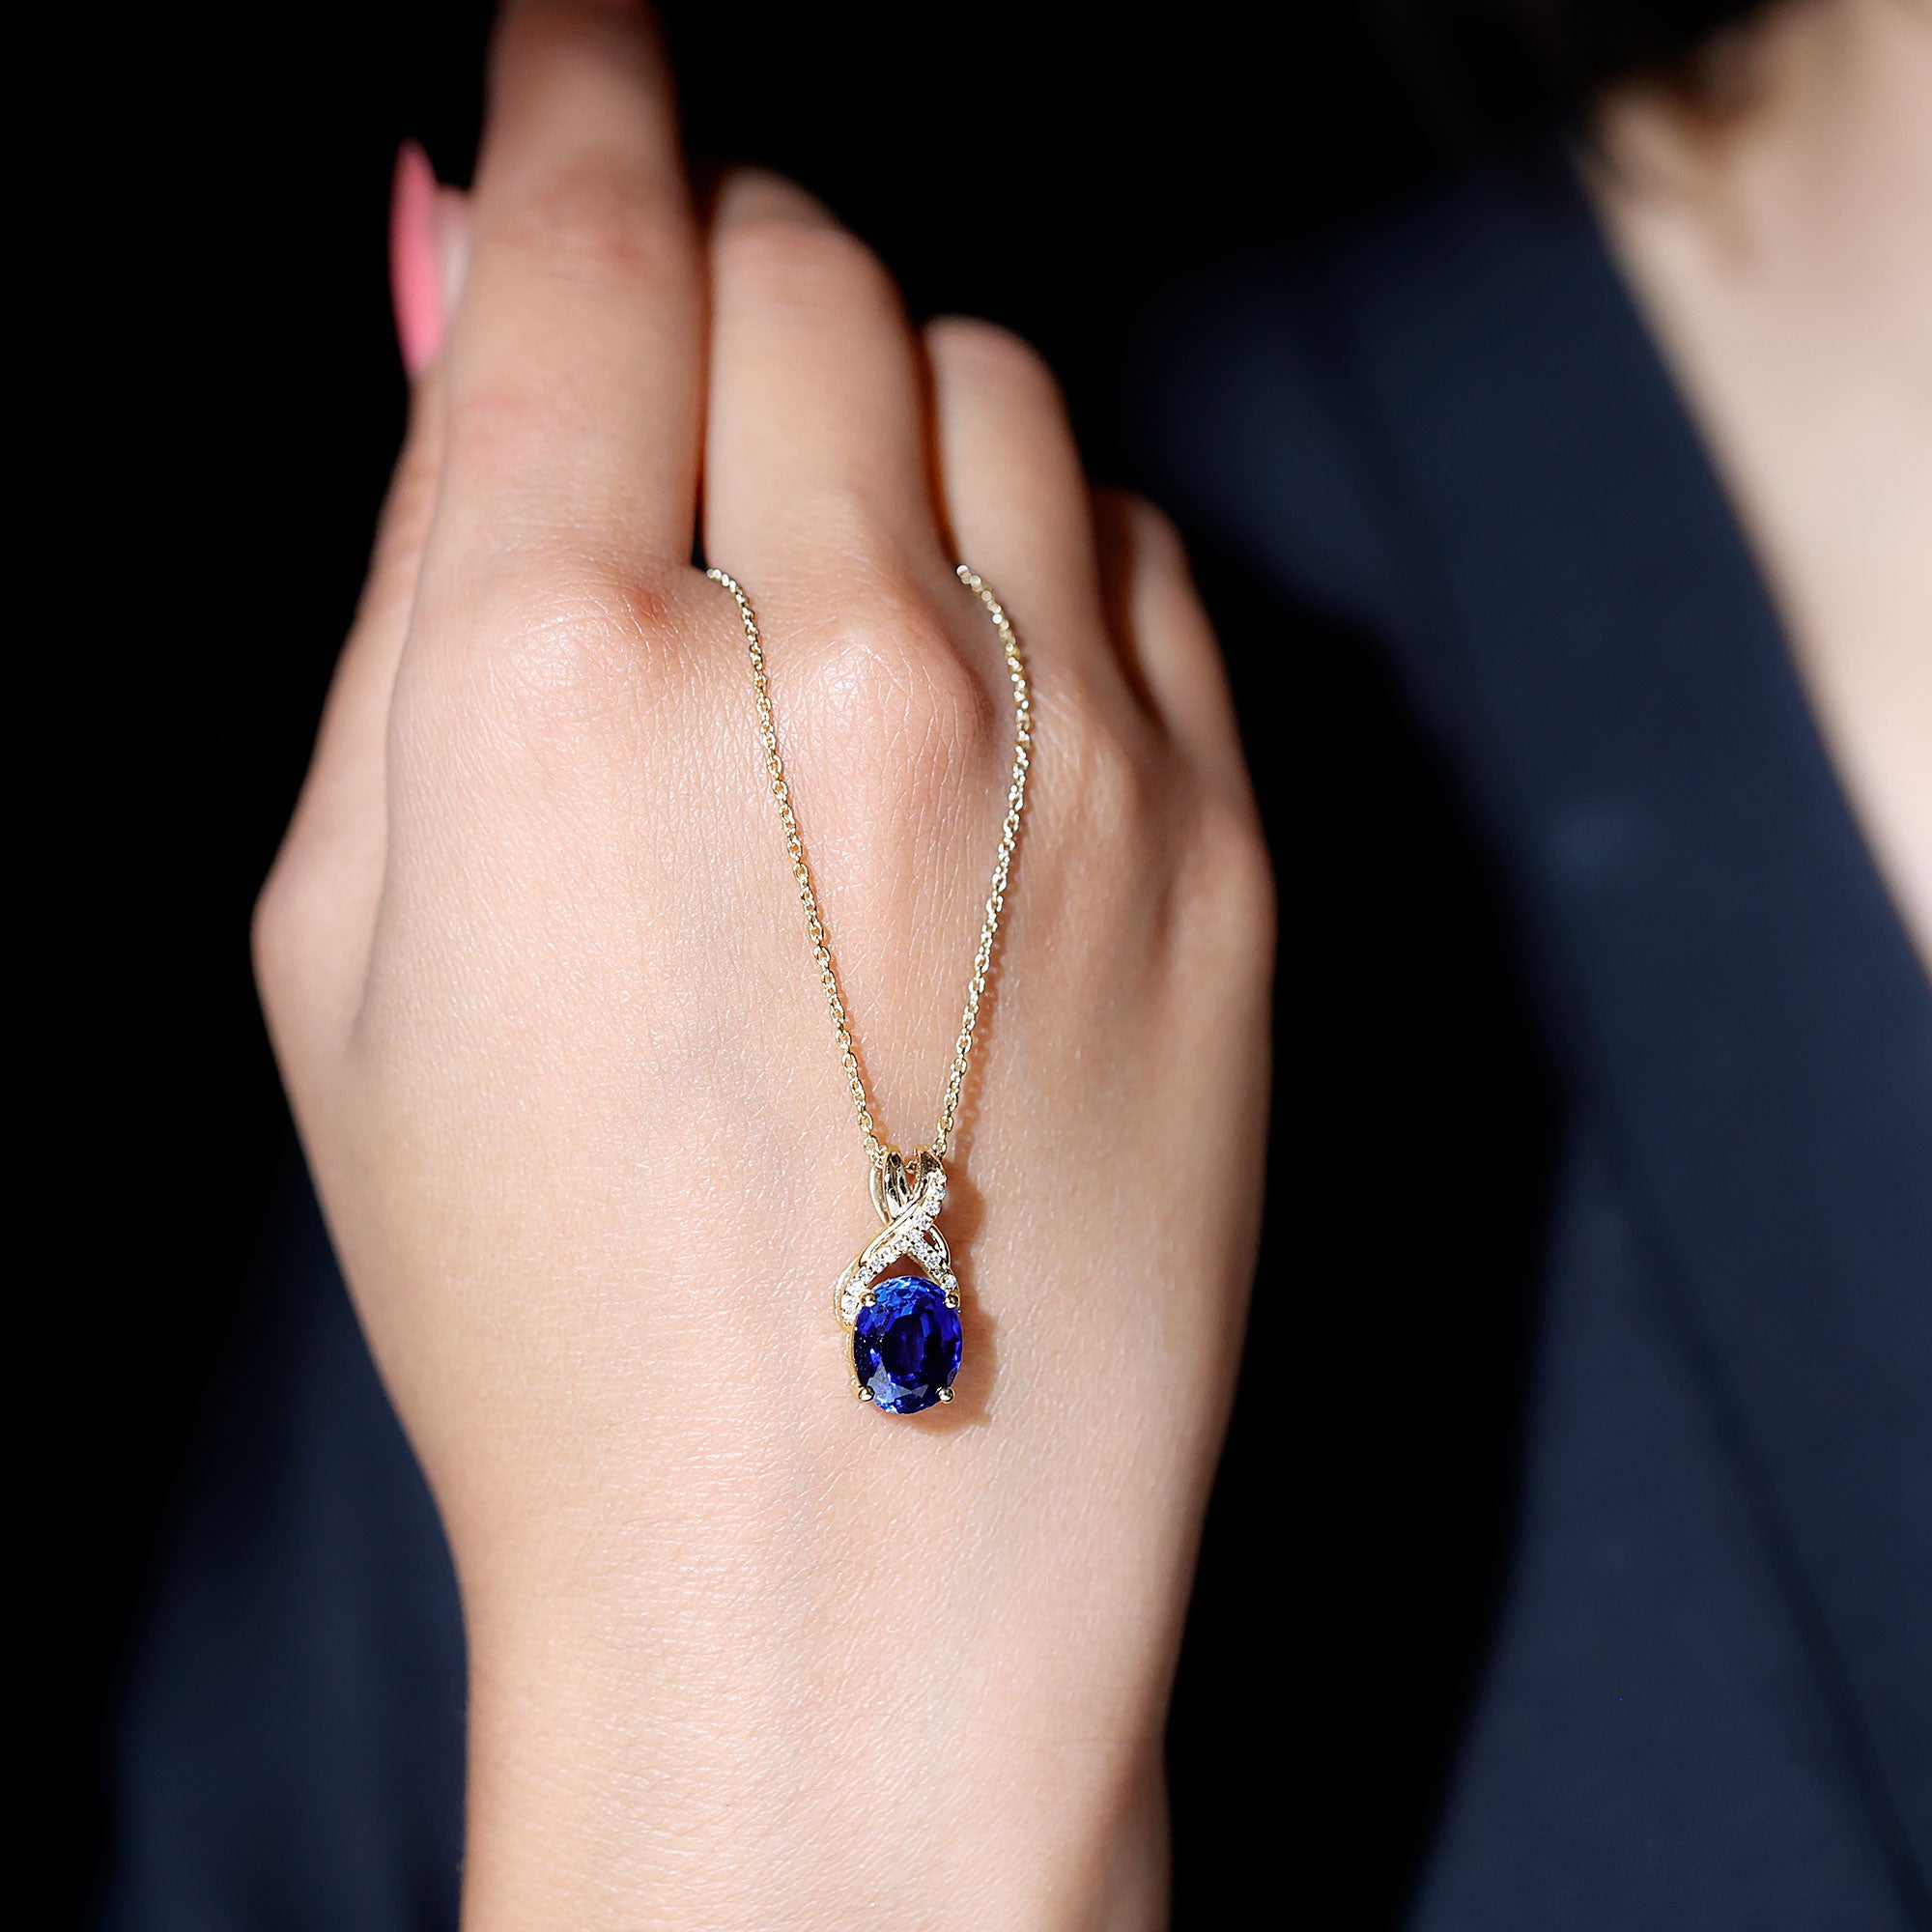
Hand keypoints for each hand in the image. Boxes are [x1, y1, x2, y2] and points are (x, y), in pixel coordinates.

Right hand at [256, 2, 1271, 1923]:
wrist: (845, 1573)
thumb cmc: (553, 1296)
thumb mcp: (355, 940)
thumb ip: (419, 582)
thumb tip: (479, 283)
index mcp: (557, 679)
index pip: (602, 236)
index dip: (586, 90)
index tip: (591, 36)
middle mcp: (844, 664)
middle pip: (815, 267)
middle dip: (736, 289)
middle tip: (696, 422)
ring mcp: (1075, 744)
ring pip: (998, 382)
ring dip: (899, 430)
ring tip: (836, 628)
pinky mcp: (1223, 839)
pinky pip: (1140, 555)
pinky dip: (1048, 569)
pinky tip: (976, 735)